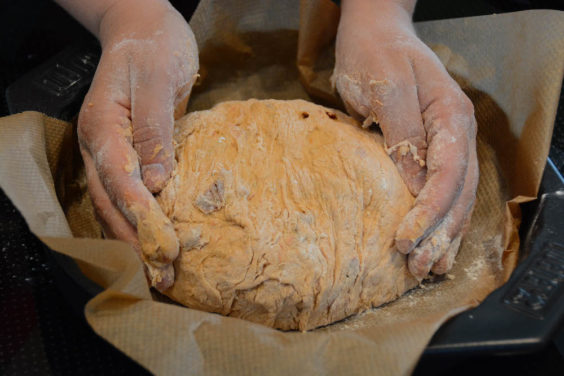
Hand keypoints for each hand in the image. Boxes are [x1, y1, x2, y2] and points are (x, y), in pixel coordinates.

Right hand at [70, 0, 198, 290]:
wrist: (146, 29)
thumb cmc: (154, 47)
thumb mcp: (156, 80)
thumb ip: (154, 129)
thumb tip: (157, 182)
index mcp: (102, 128)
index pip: (119, 182)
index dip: (141, 217)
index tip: (164, 246)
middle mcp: (101, 147)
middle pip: (111, 205)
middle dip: (135, 243)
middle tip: (160, 276)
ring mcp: (113, 153)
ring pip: (117, 206)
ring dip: (136, 241)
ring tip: (158, 272)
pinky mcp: (131, 155)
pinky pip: (131, 195)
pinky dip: (140, 222)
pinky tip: (155, 241)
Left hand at [333, 0, 477, 279]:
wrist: (375, 32)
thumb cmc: (376, 54)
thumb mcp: (386, 89)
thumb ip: (403, 135)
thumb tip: (413, 188)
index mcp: (452, 118)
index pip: (448, 176)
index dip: (428, 213)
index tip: (404, 241)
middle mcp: (458, 135)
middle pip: (458, 194)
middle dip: (438, 234)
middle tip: (416, 268)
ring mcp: (448, 144)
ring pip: (456, 198)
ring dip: (443, 236)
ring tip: (429, 269)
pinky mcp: (431, 150)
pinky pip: (443, 191)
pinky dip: (439, 220)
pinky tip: (433, 244)